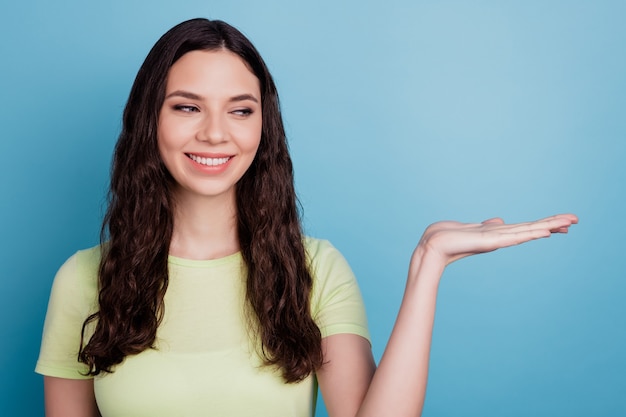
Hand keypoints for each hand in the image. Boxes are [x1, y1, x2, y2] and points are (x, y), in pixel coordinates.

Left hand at [416, 213, 577, 265]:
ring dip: (547, 226)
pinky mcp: (489, 242)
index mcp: (496, 233)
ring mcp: (496, 240)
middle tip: (576, 220)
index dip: (543, 224)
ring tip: (567, 222)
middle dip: (553, 224)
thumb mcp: (471, 227)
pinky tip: (544, 231)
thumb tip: (500, 220)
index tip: (563, 223)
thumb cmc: (448, 238)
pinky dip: (529, 233)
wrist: (432, 248)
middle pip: (531, 228)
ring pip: (527, 231)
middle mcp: (499, 237)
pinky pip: (513, 236)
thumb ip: (488, 225)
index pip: (525, 227)